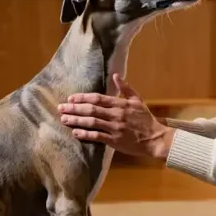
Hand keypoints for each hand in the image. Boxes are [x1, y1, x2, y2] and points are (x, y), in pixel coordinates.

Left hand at [58, 74, 174, 159]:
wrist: (154, 138)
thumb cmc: (145, 119)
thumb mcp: (137, 100)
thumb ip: (126, 88)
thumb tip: (115, 75)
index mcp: (120, 104)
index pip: (97, 98)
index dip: (82, 98)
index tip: (70, 98)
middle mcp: (115, 114)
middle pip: (91, 109)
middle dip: (74, 108)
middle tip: (60, 108)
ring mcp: (114, 128)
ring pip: (91, 122)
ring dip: (76, 120)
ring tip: (64, 119)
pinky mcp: (114, 140)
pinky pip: (96, 136)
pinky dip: (85, 134)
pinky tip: (75, 132)